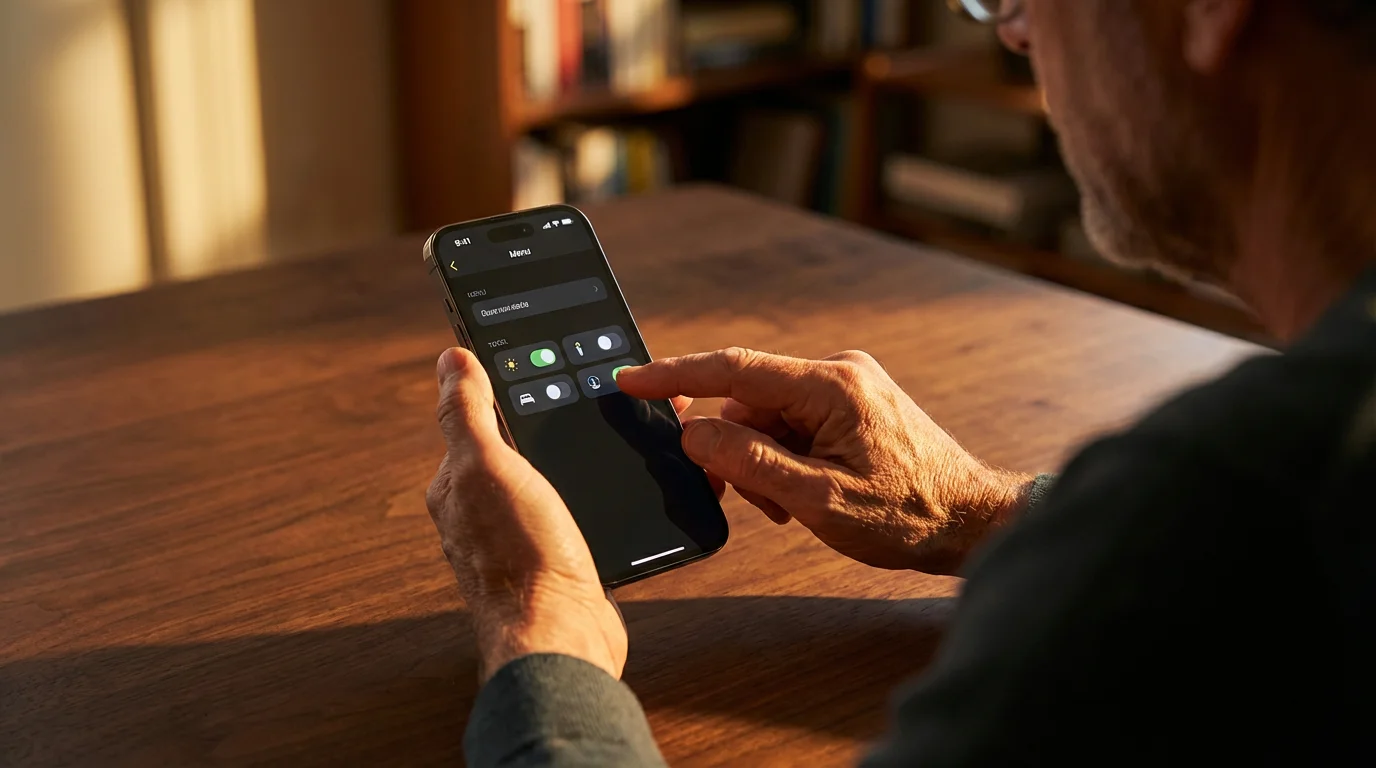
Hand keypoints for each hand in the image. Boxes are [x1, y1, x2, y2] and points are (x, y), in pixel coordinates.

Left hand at [425, 348, 626, 680]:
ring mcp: (520, 538)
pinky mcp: (557, 560)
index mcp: (457, 486)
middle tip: (582, 402)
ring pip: (545, 482)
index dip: (505, 393)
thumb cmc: (521, 558)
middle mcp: (482, 514)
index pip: (476, 423)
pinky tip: (607, 490)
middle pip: (514, 452)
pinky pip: (570, 514)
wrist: (563, 634)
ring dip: (568, 463)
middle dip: (543, 428)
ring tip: (599, 441)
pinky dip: (586, 497)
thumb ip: (468, 413)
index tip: (541, 368)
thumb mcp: (488, 467)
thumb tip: (451, 359)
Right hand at [617, 348, 1033, 574]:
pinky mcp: (850, 405)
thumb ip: (750, 463)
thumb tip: (694, 434)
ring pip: (766, 418)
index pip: (733, 369)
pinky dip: (783, 460)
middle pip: (747, 402)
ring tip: (794, 505)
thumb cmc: (910, 515)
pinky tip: (805, 493)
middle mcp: (838, 372)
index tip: (628, 380)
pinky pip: (791, 425)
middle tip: (750, 500)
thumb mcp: (819, 499)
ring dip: (762, 463)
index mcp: (832, 385)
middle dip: (736, 451)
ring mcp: (846, 387)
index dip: (674, 376)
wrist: (972, 522)